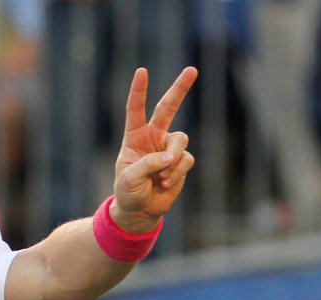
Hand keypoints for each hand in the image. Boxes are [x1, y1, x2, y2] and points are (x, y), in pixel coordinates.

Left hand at [111, 66, 197, 232]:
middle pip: (168, 107)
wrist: (140, 210)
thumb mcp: (129, 178)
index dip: (139, 91)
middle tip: (192, 70)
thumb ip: (147, 164)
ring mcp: (169, 148)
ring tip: (161, 176)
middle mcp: (153, 137)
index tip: (142, 71)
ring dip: (172, 158)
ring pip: (181, 140)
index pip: (136, 110)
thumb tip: (169, 156)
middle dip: (180, 88)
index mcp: (134, 136)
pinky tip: (165, 183)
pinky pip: (185, 159)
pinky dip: (176, 172)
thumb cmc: (128, 192)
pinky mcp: (181, 161)